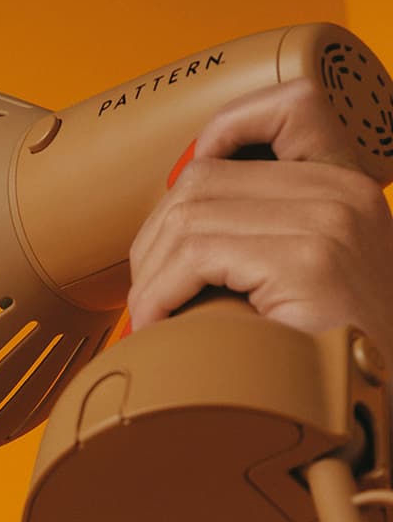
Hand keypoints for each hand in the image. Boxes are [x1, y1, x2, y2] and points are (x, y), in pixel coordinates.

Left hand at [126, 79, 392, 379]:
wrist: (375, 411)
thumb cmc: (327, 354)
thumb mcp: (308, 275)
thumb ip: (267, 232)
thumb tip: (175, 220)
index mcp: (350, 187)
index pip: (288, 110)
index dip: (223, 132)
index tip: (187, 198)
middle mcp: (346, 194)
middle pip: (207, 176)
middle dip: (157, 234)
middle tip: (151, 288)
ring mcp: (330, 224)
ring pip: (190, 214)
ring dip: (152, 270)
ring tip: (153, 313)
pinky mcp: (308, 263)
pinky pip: (197, 254)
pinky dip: (161, 292)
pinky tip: (160, 323)